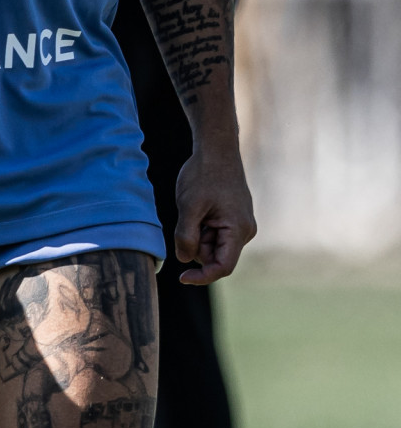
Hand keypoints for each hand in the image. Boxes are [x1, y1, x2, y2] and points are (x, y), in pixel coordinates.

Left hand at [174, 138, 255, 283]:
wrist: (217, 149)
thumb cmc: (204, 175)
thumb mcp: (189, 207)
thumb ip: (186, 236)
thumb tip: (185, 260)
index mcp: (238, 230)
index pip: (223, 267)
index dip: (202, 276)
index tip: (181, 278)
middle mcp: (245, 231)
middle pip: (215, 256)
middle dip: (197, 246)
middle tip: (189, 218)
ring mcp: (241, 225)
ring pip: (213, 246)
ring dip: (198, 235)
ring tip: (196, 208)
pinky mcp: (235, 219)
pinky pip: (215, 234)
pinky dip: (203, 227)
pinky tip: (201, 207)